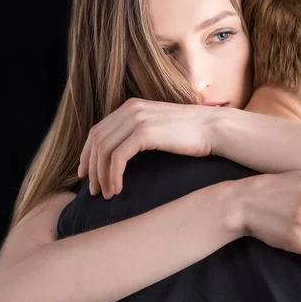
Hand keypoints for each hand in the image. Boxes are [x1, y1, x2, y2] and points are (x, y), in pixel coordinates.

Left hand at [78, 98, 216, 198]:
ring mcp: (137, 119)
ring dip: (101, 175)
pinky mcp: (145, 133)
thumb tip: (122, 154)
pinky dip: (113, 175)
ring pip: (104, 150)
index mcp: (131, 107)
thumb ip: (139, 133)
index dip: (87, 154)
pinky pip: (118, 157)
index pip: (98, 131)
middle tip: (93, 189)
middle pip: (96, 141)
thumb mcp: (159, 127)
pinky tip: (118, 189)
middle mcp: (130, 109)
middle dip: (90, 167)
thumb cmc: (192, 134)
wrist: (214, 128)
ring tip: (106, 194)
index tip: (86, 174)